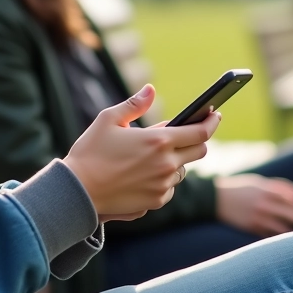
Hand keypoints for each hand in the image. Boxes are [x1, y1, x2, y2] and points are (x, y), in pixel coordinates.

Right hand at [65, 85, 220, 222]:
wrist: (77, 192)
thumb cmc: (90, 152)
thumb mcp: (108, 120)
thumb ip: (134, 104)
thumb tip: (151, 90)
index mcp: (158, 141)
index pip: (200, 132)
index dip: (211, 121)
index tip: (215, 114)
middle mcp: (166, 165)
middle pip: (200, 151)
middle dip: (199, 140)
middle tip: (190, 133)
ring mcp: (162, 186)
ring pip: (183, 171)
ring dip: (177, 161)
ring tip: (157, 155)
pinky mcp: (155, 202)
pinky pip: (169, 189)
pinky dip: (163, 180)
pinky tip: (145, 175)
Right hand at [215, 174, 292, 237]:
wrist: (215, 200)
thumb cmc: (241, 188)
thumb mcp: (259, 183)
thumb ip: (281, 186)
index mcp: (266, 190)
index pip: (292, 197)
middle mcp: (263, 204)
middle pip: (292, 213)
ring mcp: (257, 217)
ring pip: (283, 227)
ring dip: (288, 227)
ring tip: (287, 225)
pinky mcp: (251, 228)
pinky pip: (270, 234)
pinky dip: (276, 234)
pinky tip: (276, 232)